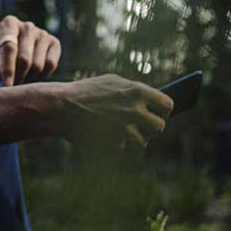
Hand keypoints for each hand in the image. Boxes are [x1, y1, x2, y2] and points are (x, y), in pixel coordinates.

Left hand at [0, 16, 61, 85]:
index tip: (7, 86)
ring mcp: (42, 33)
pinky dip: (42, 75)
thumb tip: (3, 78)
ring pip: (37, 65)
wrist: (16, 40)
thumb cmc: (3, 50)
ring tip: (21, 79)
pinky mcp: (54, 42)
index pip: (10, 48)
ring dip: (28, 78)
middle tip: (13, 85)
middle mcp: (27, 26)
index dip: (8, 69)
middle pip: (24, 60)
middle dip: (18, 77)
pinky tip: (33, 74)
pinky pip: (51, 64)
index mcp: (9, 24)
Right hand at [51, 74, 174, 150]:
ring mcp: (125, 129)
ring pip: (143, 142)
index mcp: (137, 91)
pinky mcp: (115, 144)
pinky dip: (116, 145)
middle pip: (159, 127)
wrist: (63, 107)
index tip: (160, 113)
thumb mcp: (112, 82)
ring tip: (121, 132)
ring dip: (135, 139)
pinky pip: (123, 148)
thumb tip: (151, 98)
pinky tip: (105, 135)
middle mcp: (134, 110)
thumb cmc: (86, 91)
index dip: (165, 110)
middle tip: (144, 128)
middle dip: (152, 129)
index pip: (167, 104)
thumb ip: (133, 90)